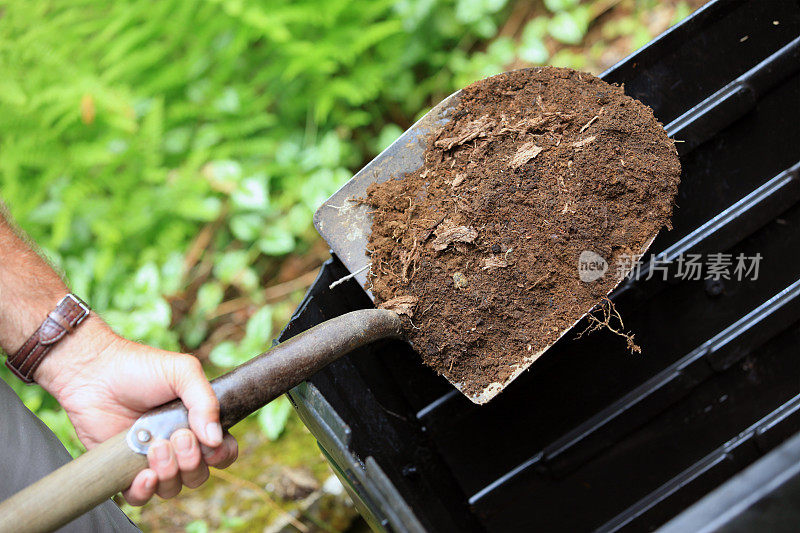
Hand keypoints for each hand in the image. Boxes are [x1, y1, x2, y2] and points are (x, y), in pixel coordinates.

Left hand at [35, 316, 237, 504]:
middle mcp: (176, 444)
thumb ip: (206, 401)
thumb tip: (215, 438)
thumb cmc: (139, 368)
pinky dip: (144, 492)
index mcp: (196, 422)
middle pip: (199, 475)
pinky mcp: (123, 470)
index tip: (208, 445)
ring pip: (172, 488)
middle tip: (176, 437)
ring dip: (169, 474)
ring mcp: (150, 459)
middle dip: (191, 462)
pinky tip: (142, 475)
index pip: (222, 451)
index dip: (221, 455)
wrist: (93, 373)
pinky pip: (140, 498)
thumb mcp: (183, 372)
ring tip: (154, 448)